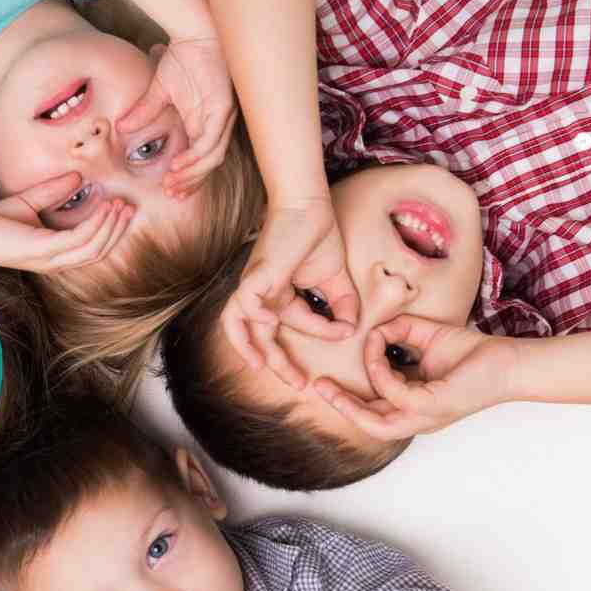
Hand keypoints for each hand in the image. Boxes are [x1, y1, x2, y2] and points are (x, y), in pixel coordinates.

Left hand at [0, 172, 133, 272]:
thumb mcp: (28, 201)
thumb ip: (52, 192)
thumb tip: (77, 177)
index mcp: (52, 254)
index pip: (89, 247)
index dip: (109, 231)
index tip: (122, 208)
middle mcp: (53, 261)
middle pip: (97, 251)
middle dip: (117, 230)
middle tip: (131, 208)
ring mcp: (48, 259)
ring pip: (92, 247)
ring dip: (111, 226)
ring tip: (122, 205)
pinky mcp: (41, 250)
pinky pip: (77, 239)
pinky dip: (95, 224)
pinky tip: (104, 207)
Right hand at [119, 39, 236, 196]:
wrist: (195, 32)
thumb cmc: (182, 58)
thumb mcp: (158, 91)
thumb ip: (143, 112)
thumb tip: (121, 128)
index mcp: (203, 123)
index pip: (199, 159)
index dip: (187, 178)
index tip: (168, 191)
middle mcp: (215, 125)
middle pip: (208, 164)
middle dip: (190, 183)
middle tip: (171, 194)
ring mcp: (222, 118)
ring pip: (212, 157)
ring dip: (193, 173)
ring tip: (172, 182)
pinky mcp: (224, 108)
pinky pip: (211, 140)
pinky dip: (196, 155)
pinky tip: (179, 164)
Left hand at [220, 203, 358, 388]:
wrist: (308, 206)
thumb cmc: (317, 235)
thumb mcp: (335, 279)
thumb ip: (343, 305)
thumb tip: (353, 329)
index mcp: (278, 295)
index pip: (296, 324)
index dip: (322, 333)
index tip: (345, 333)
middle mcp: (262, 294)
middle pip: (260, 336)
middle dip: (278, 363)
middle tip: (299, 383)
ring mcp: (255, 286)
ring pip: (237, 324)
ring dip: (248, 349)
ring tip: (262, 367)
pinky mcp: (254, 277)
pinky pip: (241, 305)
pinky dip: (249, 320)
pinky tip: (268, 324)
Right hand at [312, 315, 518, 439]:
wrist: (509, 361)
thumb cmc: (474, 354)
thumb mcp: (427, 337)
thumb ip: (400, 332)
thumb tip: (376, 330)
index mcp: (415, 406)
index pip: (376, 409)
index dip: (352, 394)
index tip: (354, 354)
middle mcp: (418, 418)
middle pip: (369, 424)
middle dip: (340, 408)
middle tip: (318, 388)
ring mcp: (426, 417)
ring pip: (376, 423)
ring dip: (349, 405)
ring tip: (327, 387)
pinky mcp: (433, 406)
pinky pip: (393, 394)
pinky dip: (379, 373)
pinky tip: (376, 351)